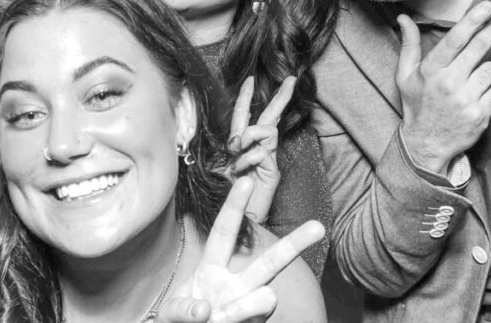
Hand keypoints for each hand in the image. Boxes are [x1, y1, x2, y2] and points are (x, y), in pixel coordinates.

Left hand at [166, 178, 324, 322]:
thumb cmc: (180, 320)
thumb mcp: (172, 311)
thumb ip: (183, 310)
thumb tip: (207, 310)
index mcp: (212, 269)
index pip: (224, 232)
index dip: (234, 207)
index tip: (245, 180)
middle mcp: (235, 285)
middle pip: (268, 263)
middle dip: (293, 245)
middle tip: (319, 226)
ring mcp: (246, 306)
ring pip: (265, 298)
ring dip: (244, 307)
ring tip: (220, 318)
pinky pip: (252, 321)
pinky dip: (234, 322)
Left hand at [227, 76, 294, 222]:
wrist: (232, 219)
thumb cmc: (222, 193)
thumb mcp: (216, 164)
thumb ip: (227, 148)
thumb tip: (239, 138)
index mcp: (239, 144)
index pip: (244, 115)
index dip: (246, 97)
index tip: (250, 79)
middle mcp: (256, 148)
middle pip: (269, 117)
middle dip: (279, 97)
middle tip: (289, 80)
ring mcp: (267, 160)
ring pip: (265, 131)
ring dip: (248, 135)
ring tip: (236, 152)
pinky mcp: (272, 172)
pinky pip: (262, 153)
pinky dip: (248, 158)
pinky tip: (241, 170)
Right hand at [396, 0, 490, 173]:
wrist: (426, 144)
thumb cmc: (416, 105)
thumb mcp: (405, 75)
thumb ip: (409, 45)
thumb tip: (404, 18)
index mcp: (431, 70)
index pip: (455, 39)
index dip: (473, 20)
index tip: (487, 7)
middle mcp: (449, 83)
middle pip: (478, 48)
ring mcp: (466, 99)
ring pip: (490, 71)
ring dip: (484, 73)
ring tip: (469, 82)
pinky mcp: (481, 114)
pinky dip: (488, 93)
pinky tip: (473, 99)